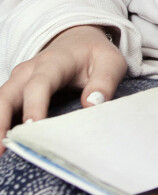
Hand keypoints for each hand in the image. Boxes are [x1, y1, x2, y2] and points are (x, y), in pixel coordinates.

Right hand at [0, 25, 126, 149]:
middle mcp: (28, 72)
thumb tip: (92, 104)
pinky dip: (1, 126)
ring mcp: (18, 82)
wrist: (77, 41)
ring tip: (0, 153)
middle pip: (6, 96)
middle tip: (1, 151)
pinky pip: (2, 109)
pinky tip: (4, 146)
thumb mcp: (109, 62)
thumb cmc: (94, 54)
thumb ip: (104, 81)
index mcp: (53, 62)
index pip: (39, 84)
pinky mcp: (15, 92)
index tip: (33, 128)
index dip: (34, 105)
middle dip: (0, 122)